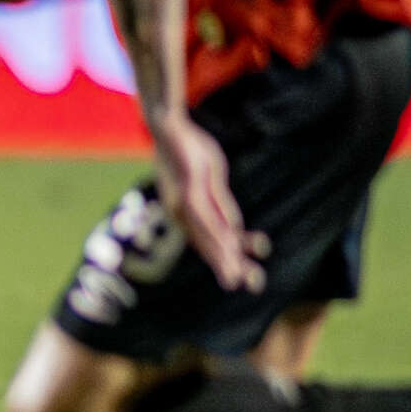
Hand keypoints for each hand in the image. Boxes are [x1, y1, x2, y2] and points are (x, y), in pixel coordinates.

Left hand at [152, 112, 267, 291]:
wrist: (168, 125)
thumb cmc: (189, 153)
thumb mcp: (211, 181)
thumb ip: (222, 206)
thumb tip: (234, 229)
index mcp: (186, 212)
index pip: (208, 241)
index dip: (224, 261)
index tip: (243, 281)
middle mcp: (181, 211)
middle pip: (206, 243)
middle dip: (224, 265)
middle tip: (240, 286)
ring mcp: (184, 199)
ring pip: (206, 232)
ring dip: (221, 253)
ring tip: (235, 273)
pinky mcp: (189, 184)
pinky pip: (205, 211)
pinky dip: (217, 228)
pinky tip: (229, 241)